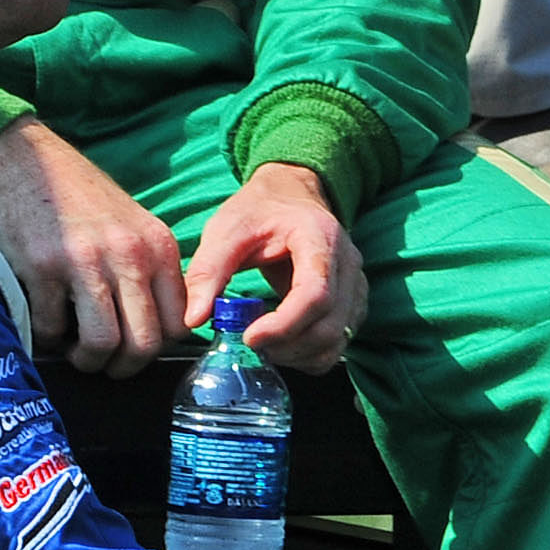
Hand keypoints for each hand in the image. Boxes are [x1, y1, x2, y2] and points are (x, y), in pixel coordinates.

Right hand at [0, 119, 186, 375]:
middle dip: (122, 366)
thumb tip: (156, 330)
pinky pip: (51, 329)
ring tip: (72, 348)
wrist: (22, 160)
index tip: (132, 348)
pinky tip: (43, 322)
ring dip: (86, 359)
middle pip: (144, 343)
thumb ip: (147, 270)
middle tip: (102, 361)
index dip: (155, 348)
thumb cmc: (75, 198)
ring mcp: (85, 261)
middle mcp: (129, 254)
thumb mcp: (129, 227)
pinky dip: (46, 338)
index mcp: (157, 246)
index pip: (178, 323)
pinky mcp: (42, 267)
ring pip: (102, 344)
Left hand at [185, 164, 367, 371]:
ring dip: (298, 354)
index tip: (248, 338)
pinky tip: (281, 345)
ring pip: (337, 338)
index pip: (315, 293)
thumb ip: (208, 271)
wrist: (289, 194)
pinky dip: (310, 354)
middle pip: (329, 324)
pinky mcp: (352, 302)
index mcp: (319, 237)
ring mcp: (355, 283)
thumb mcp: (226, 230)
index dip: (284, 324)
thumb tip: (194, 319)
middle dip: (287, 345)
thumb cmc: (259, 211)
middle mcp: (347, 262)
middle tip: (248, 345)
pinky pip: (338, 341)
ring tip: (262, 346)